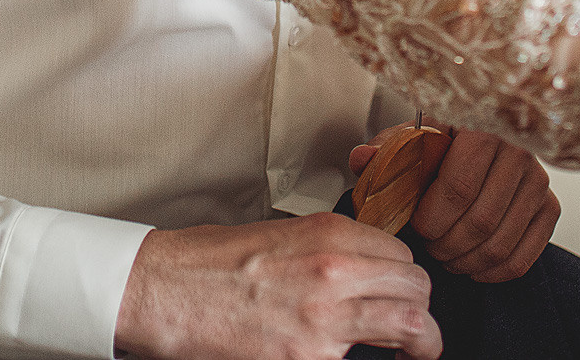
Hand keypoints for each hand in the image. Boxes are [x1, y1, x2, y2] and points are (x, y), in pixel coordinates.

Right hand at [115, 214, 440, 359]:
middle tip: (410, 328)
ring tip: (410, 353)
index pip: (401, 256)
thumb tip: (357, 271)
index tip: (397, 294)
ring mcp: (324, 320)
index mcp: (328, 234)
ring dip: (418, 341)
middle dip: (418, 310)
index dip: (402, 280)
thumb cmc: (205, 263)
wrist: (161, 292)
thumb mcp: (277, 234)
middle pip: (416, 288)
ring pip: (411, 326)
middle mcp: (335, 271)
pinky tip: (352, 359)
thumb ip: (325, 251)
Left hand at [349, 125, 558, 283]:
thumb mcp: (411, 138)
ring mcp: (538, 180)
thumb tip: (363, 159)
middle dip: (445, 246)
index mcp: (481, 127)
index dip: (431, 218)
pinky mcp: (549, 206)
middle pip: (480, 221)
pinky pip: (523, 256)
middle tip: (429, 246)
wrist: (483, 137)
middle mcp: (518, 151)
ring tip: (447, 256)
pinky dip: (493, 271)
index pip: (458, 188)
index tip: (416, 225)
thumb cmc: (443, 142)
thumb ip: (385, 150)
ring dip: (466, 262)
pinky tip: (472, 264)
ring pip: (500, 243)